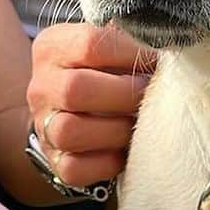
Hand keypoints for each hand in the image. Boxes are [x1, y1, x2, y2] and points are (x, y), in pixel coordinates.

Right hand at [26, 24, 156, 190]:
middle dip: (125, 94)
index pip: (89, 44)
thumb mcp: (109, 47)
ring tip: (138, 124)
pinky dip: (107, 162)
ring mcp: (44, 127)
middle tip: (150, 95)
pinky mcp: (56, 162)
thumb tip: (168, 44)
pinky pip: (75, 169)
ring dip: (116, 130)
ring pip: (71, 131)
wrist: (74, 112)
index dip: (131, 53)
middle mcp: (41, 86)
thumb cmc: (103, 74)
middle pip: (76, 89)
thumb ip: (129, 40)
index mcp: (52, 48)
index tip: (157, 60)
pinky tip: (125, 150)